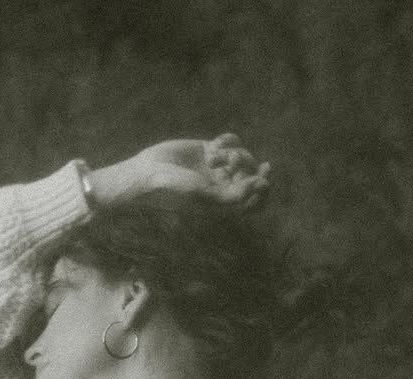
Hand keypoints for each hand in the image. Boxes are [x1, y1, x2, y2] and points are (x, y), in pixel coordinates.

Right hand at [92, 134, 269, 210]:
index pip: (255, 200)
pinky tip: (216, 143)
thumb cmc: (174, 191)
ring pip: (243, 156)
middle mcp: (223, 187)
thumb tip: (262, 184)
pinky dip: (229, 140)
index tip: (263, 177)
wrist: (148, 174)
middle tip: (233, 162)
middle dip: (247, 166)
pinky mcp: (208, 150)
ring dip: (233, 153)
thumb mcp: (205, 195)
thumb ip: (235, 194)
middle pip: (252, 175)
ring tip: (214, 157)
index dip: (264, 189)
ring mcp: (217, 168)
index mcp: (224, 205)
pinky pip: (231, 141)